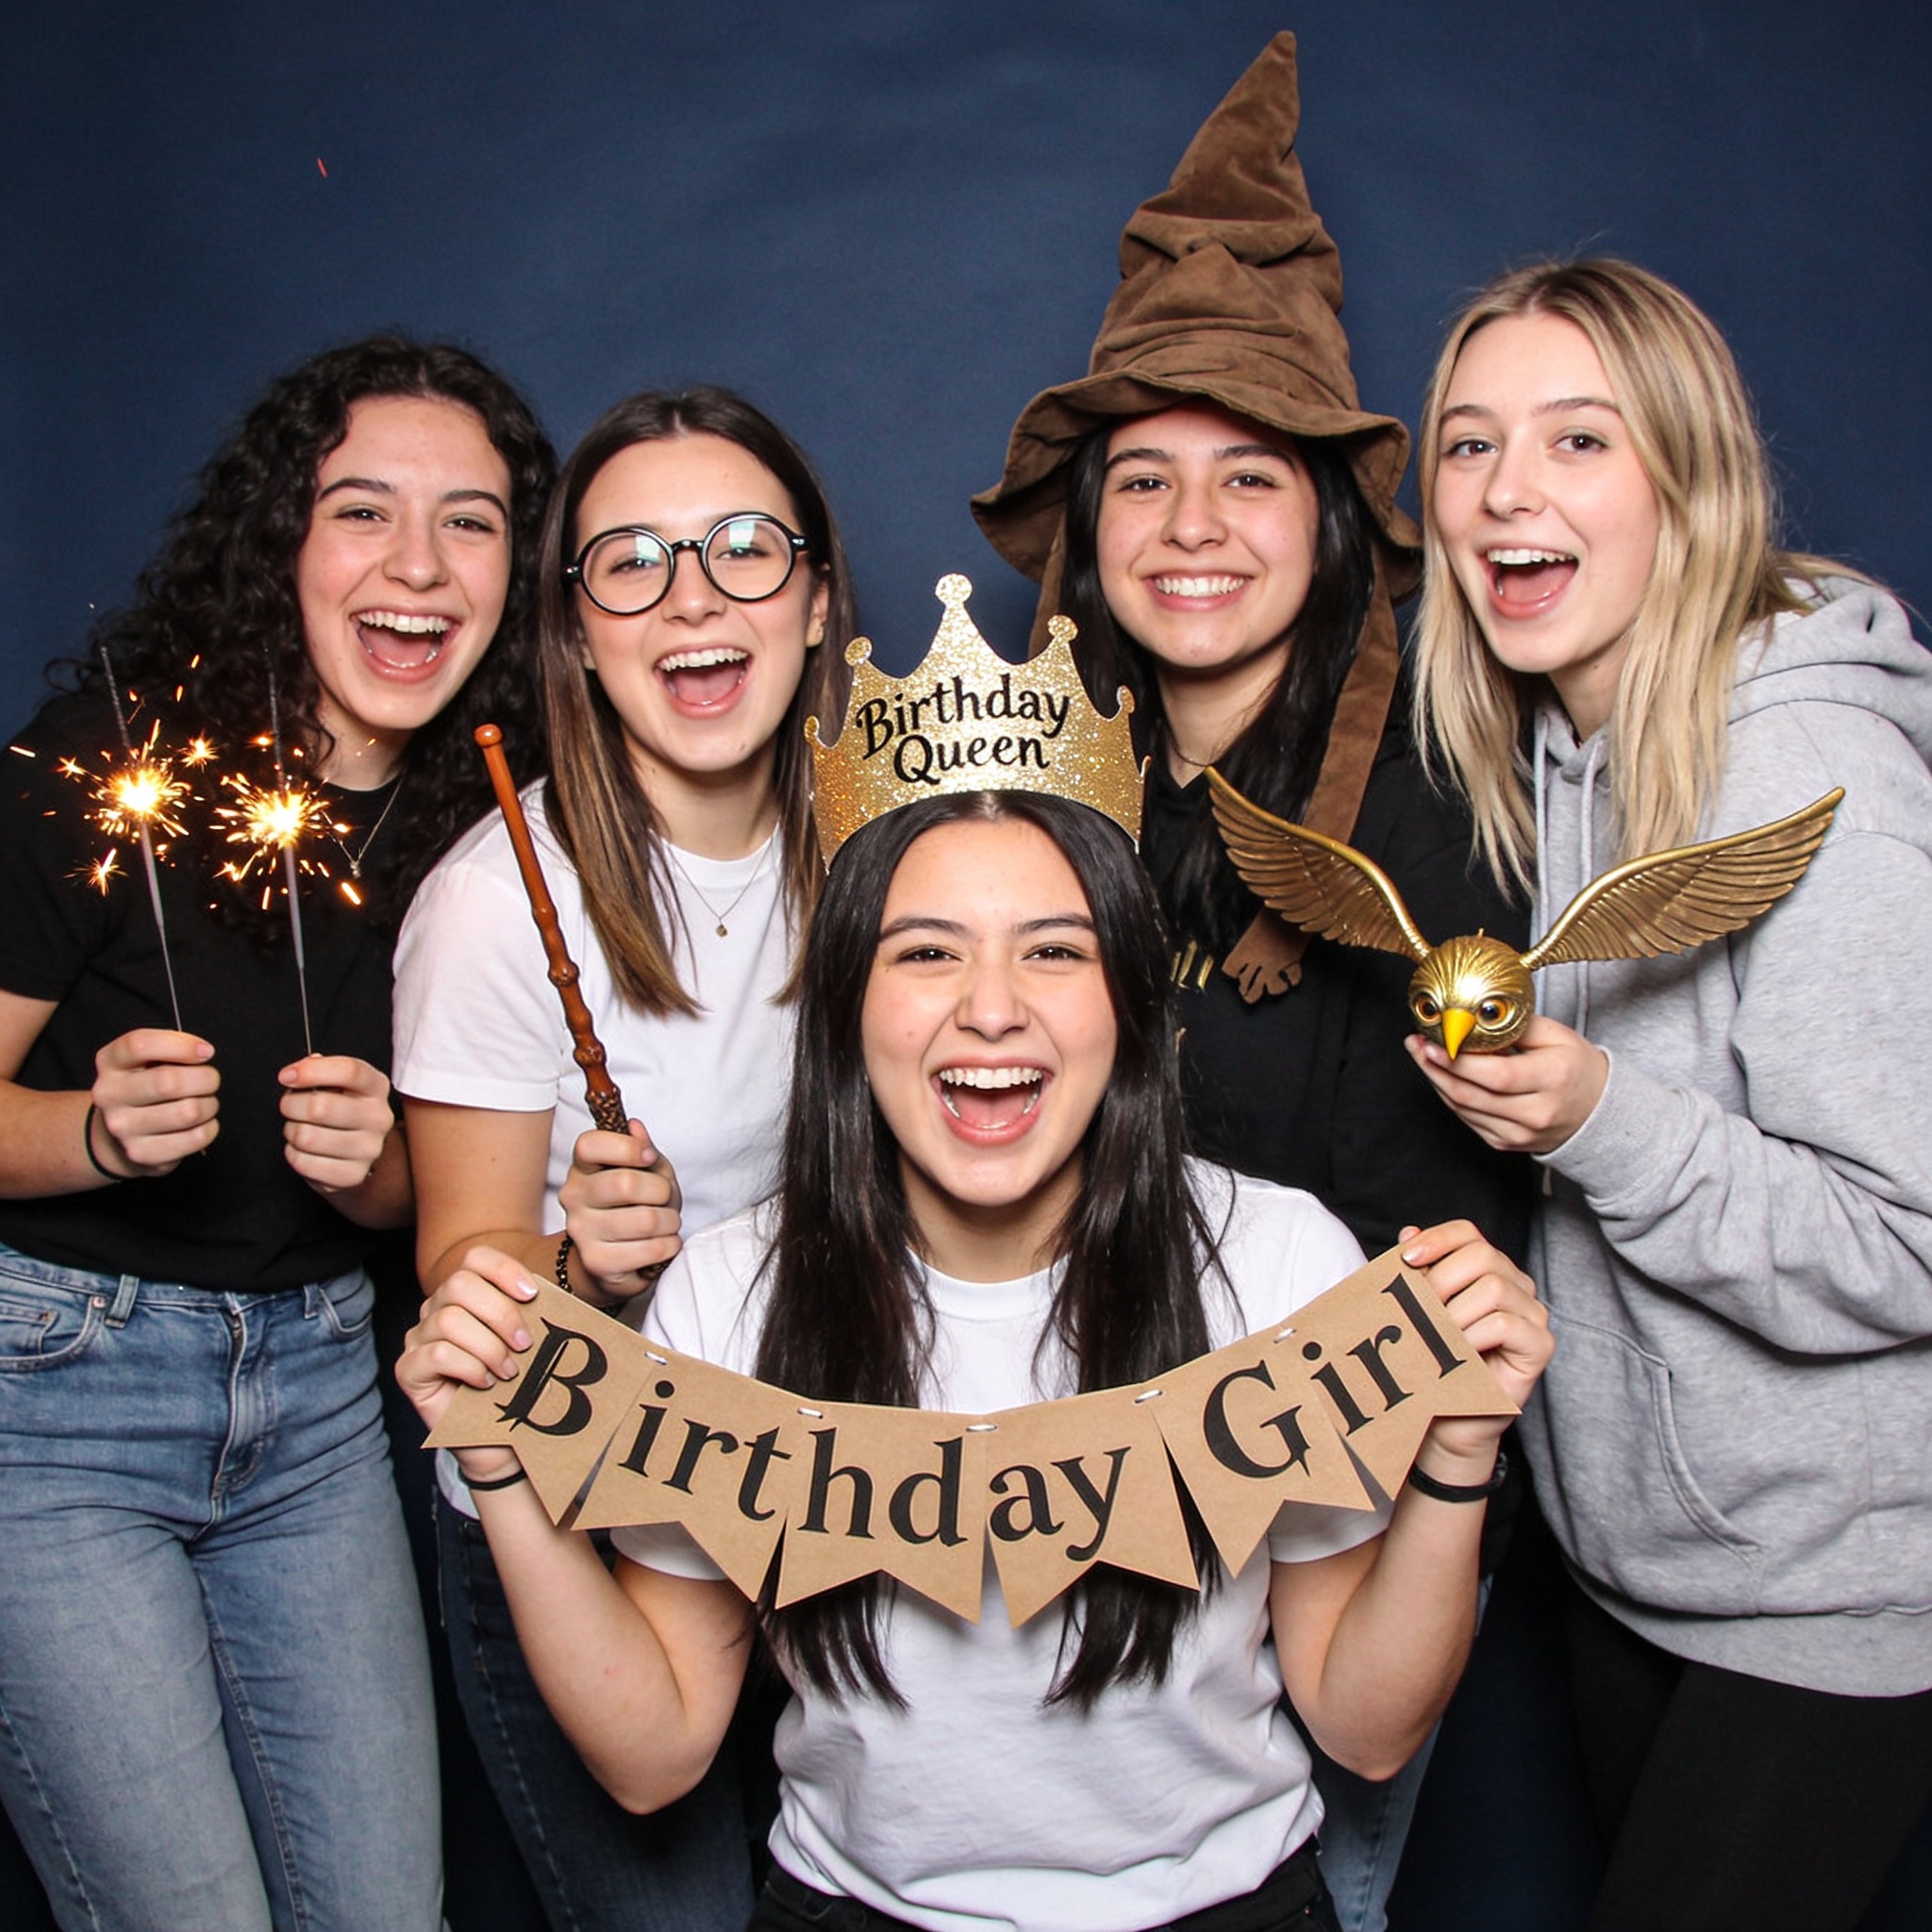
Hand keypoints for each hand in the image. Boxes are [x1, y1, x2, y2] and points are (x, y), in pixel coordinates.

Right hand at [91, 1028, 219, 1175]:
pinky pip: (195, 1137)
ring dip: (210, 1105)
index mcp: (110, 1062)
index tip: (205, 1052)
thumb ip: (170, 1048)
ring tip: (204, 1103)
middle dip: (206, 1079)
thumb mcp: (147, 1059)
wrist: (117, 1135)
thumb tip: (201, 1052)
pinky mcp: (141, 1153)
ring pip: (189, 1112)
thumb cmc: (146, 1087)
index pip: (139, 1045)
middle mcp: (109, 1094)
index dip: (181, 1045)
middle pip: (170, 1082)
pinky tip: (200, 1124)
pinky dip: (209, 1128)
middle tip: (210, 1080)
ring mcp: (122, 1128)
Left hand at [279, 1054, 394, 1194]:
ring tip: (300, 1130)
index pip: (349, 1071)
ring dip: (292, 1132)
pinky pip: (304, 1163)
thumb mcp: (337, 1084)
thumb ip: (318, 1071)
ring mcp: (369, 1149)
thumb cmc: (340, 1111)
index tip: (287, 1076)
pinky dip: (294, 1155)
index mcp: (376, 1087)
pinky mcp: (353, 1175)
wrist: (359, 1154)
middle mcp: (379, 1117)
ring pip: (307, 1137)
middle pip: (319, 1107)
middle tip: (290, 1107)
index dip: (311, 1071)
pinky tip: (305, 1150)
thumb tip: (297, 1072)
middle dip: (291, 1106)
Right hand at [395, 1242, 539, 1482]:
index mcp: (466, 1294)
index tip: (532, 1295)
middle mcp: (436, 1309)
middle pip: (460, 1284)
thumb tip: (553, 1294)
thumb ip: (534, 1314)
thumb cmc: (517, 1387)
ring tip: (510, 1371)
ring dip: (488, 1346)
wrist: (501, 1439)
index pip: (476, 1259)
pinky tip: (486, 1383)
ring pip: (449, 1320)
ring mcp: (418, 1338)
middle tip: (526, 1345)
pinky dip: (469, 1367)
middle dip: (501, 1313)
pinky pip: (437, 1355)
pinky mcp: (408, 1370)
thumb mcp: (531, 1344)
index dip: (504, 1270)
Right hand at [557, 1120, 682, 1303]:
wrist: (616, 1260)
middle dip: (662, 1191)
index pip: (589, 1145)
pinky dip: (669, 1245)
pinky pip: (650, 1250)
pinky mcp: (597, 1262)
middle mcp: (574, 1197)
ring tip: (667, 1224)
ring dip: (670, 1221)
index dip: (627, 1147)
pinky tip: (663, 1244)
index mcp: (583, 1168)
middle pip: (625, 1183)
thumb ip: (643, 1149)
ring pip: (645, 1220)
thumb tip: (635, 1127)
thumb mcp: (646, 1171)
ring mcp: (581, 1231)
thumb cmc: (635, 1207)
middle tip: (665, 1199)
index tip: (648, 1157)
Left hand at [1398, 1219, 1553, 1475]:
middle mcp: (1515, 1285)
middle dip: (1441, 1279)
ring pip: (1494, 1288)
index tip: (1405, 1260)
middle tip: (1418, 1310)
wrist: (1446, 1419)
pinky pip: (1505, 1324)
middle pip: (1482, 1255)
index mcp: (1488, 1269)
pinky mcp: (1540, 1345)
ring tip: (1436, 1338)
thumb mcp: (1417, 1312)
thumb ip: (1416, 1273)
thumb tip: (1408, 1233)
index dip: (1437, 1239)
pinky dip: (1473, 1335)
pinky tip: (1458, 1353)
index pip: (1468, 1233)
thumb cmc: (1433, 1362)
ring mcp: (1532, 1314)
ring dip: (1455, 1313)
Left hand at [1407, 1014, 1607, 1154]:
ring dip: (1436, 1081)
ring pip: (1463, 1109)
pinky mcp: (1507, 1144)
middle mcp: (1536, 1113)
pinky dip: (1450, 1095)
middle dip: (1434, 1068)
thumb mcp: (1557, 1035)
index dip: (1457, 1061)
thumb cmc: (1575, 1067)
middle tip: (1416, 1044)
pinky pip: (1467, 1119)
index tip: (1431, 1042)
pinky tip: (1443, 1076)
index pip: (1496, 1075)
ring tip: (1422, 1055)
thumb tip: (1472, 1017)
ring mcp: (1520, 1134)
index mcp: (1553, 1080)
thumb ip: (1515, 1025)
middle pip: (1471, 1095)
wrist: (1597, 1110)